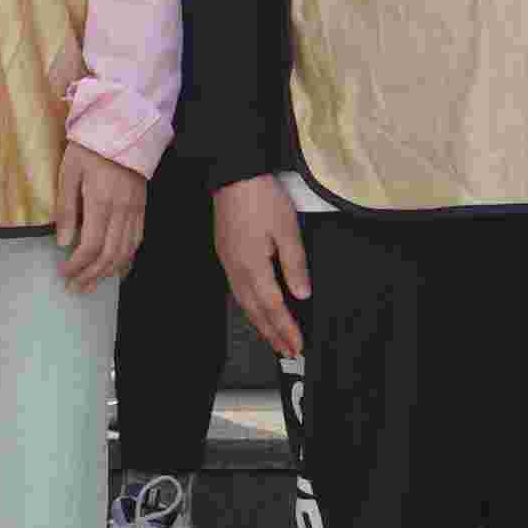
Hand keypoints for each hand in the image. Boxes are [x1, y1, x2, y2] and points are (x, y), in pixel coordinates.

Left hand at [50, 147, 146, 291]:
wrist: (124, 127)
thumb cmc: (89, 147)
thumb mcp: (68, 172)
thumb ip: (66, 208)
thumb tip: (62, 243)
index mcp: (101, 201)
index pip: (91, 246)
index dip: (77, 265)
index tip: (63, 273)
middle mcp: (122, 210)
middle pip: (110, 255)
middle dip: (91, 275)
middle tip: (74, 287)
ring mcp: (136, 210)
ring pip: (126, 252)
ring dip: (108, 273)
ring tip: (91, 285)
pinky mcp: (142, 207)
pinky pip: (137, 241)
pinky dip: (127, 259)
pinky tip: (116, 270)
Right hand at [210, 174, 310, 361]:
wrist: (233, 174)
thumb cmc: (261, 198)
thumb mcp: (287, 230)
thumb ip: (295, 265)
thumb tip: (302, 295)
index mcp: (253, 267)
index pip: (274, 307)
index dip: (286, 329)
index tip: (298, 346)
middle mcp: (237, 270)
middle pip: (256, 312)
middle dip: (272, 334)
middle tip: (287, 352)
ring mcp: (228, 263)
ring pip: (244, 303)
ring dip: (260, 324)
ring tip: (273, 339)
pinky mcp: (226, 254)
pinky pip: (238, 291)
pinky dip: (250, 308)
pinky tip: (256, 309)